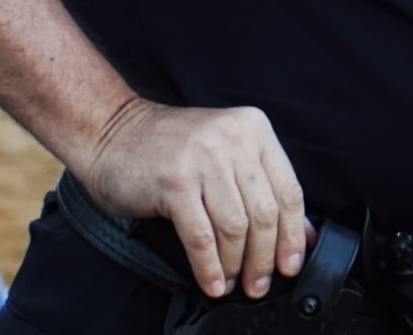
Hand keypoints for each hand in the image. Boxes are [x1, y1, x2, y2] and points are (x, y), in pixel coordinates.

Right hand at [80, 97, 307, 300]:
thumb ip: (263, 188)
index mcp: (254, 129)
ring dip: (236, 265)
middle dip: (265, 258)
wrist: (111, 132)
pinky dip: (209, 266)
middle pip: (264, 212)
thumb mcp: (225, 155)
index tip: (291, 264)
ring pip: (236, 227)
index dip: (293, 235)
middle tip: (260, 284)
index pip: (288, 190)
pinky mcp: (175, 182)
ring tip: (232, 284)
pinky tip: (212, 282)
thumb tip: (301, 234)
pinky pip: (202, 236)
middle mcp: (233, 139)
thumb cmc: (170, 149)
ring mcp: (203, 159)